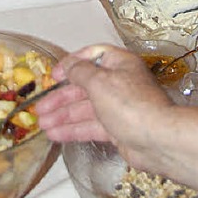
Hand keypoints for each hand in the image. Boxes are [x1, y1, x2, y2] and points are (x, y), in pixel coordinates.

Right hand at [35, 44, 171, 163]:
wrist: (158, 140)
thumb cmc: (131, 104)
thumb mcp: (99, 81)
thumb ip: (80, 72)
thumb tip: (69, 65)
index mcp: (119, 64)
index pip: (92, 56)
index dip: (71, 64)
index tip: (54, 75)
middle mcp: (119, 83)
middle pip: (85, 86)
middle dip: (61, 97)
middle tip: (40, 108)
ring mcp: (118, 108)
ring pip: (85, 109)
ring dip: (63, 116)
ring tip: (42, 124)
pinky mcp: (117, 130)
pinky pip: (91, 126)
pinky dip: (73, 130)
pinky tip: (56, 135)